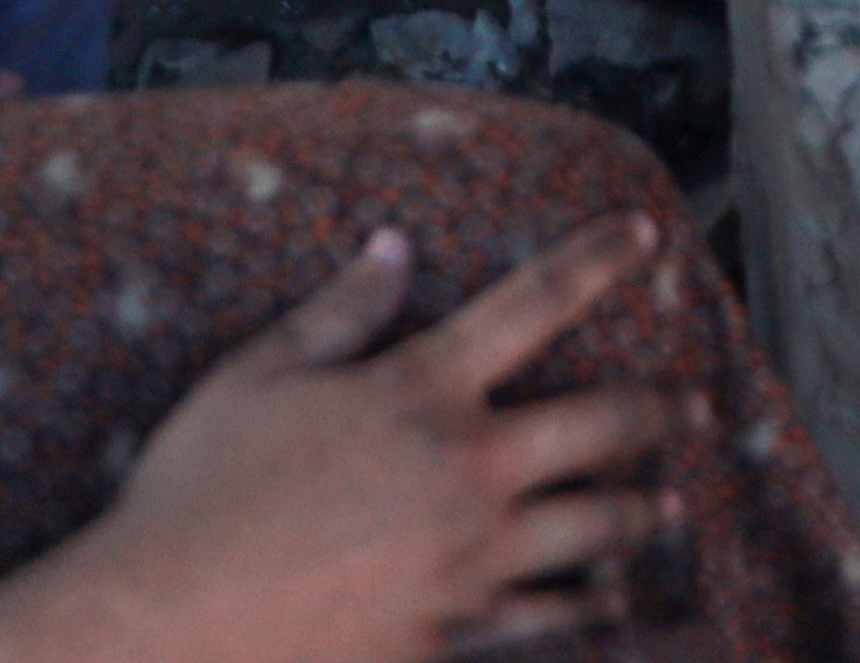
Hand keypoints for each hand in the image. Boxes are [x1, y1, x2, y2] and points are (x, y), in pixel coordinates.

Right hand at [0, 218, 683, 662]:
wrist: (168, 622)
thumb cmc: (198, 489)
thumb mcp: (254, 376)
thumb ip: (339, 312)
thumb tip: (396, 247)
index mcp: (420, 390)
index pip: (536, 303)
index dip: (598, 260)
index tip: (643, 235)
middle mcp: (467, 470)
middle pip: (606, 425)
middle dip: (660, 410)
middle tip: (691, 405)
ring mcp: (472, 560)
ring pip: (600, 528)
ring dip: (642, 510)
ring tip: (665, 504)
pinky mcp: (459, 633)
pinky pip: (555, 616)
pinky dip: (593, 604)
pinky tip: (610, 600)